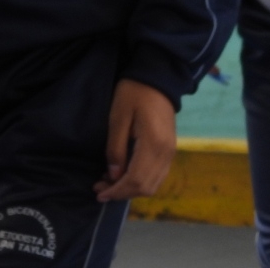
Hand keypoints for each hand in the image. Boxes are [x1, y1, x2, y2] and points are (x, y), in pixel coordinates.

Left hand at [93, 79, 176, 201]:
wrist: (158, 78)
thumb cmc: (134, 93)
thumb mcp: (118, 117)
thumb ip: (116, 149)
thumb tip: (114, 176)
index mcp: (153, 143)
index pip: (136, 179)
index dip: (117, 191)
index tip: (99, 192)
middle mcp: (166, 152)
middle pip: (146, 186)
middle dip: (122, 192)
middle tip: (100, 187)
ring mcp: (170, 151)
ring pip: (153, 184)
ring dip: (131, 189)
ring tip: (110, 181)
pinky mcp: (169, 149)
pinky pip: (157, 175)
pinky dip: (141, 181)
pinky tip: (125, 174)